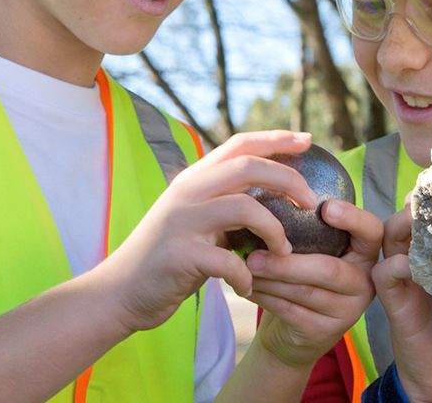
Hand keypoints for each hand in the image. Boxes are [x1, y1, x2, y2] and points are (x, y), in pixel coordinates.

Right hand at [93, 131, 320, 333]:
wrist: (120, 292)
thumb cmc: (166, 258)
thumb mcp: (193, 220)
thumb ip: (223, 203)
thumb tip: (272, 195)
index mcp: (193, 180)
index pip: (239, 144)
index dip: (276, 138)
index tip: (308, 140)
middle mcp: (187, 192)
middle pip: (248, 166)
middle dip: (289, 180)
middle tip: (311, 202)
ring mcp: (182, 221)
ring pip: (246, 207)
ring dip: (276, 231)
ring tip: (285, 252)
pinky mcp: (181, 255)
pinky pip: (230, 260)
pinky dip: (247, 275)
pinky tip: (248, 286)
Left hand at [245, 199, 383, 366]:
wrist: (295, 328)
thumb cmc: (302, 272)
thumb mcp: (314, 246)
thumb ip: (308, 223)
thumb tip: (274, 181)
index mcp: (365, 251)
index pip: (372, 231)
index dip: (352, 219)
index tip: (326, 208)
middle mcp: (364, 281)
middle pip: (328, 269)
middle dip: (286, 262)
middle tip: (253, 254)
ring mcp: (348, 310)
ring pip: (305, 292)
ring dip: (270, 279)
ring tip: (244, 267)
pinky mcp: (325, 332)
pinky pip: (292, 311)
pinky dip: (265, 297)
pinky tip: (246, 286)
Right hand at [374, 208, 431, 402]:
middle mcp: (421, 258)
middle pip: (411, 214)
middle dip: (424, 200)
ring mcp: (405, 276)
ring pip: (391, 233)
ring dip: (406, 223)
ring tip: (426, 219)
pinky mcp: (394, 299)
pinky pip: (386, 271)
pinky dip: (400, 264)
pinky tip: (419, 266)